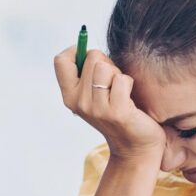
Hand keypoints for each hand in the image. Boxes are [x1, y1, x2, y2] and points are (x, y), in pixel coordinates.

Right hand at [53, 46, 164, 161]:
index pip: (61, 60)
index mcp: (70, 96)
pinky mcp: (116, 112)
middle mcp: (79, 102)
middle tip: (113, 85)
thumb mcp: (95, 94)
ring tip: (121, 92)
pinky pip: (123, 80)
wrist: (135, 147)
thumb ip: (88, 73)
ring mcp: (97, 109)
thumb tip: (88, 48)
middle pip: (92, 57)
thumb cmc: (118, 112)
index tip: (91, 60)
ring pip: (106, 67)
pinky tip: (130, 101)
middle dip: (108, 64)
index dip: (78, 51)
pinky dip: (130, 85)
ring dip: (119, 75)